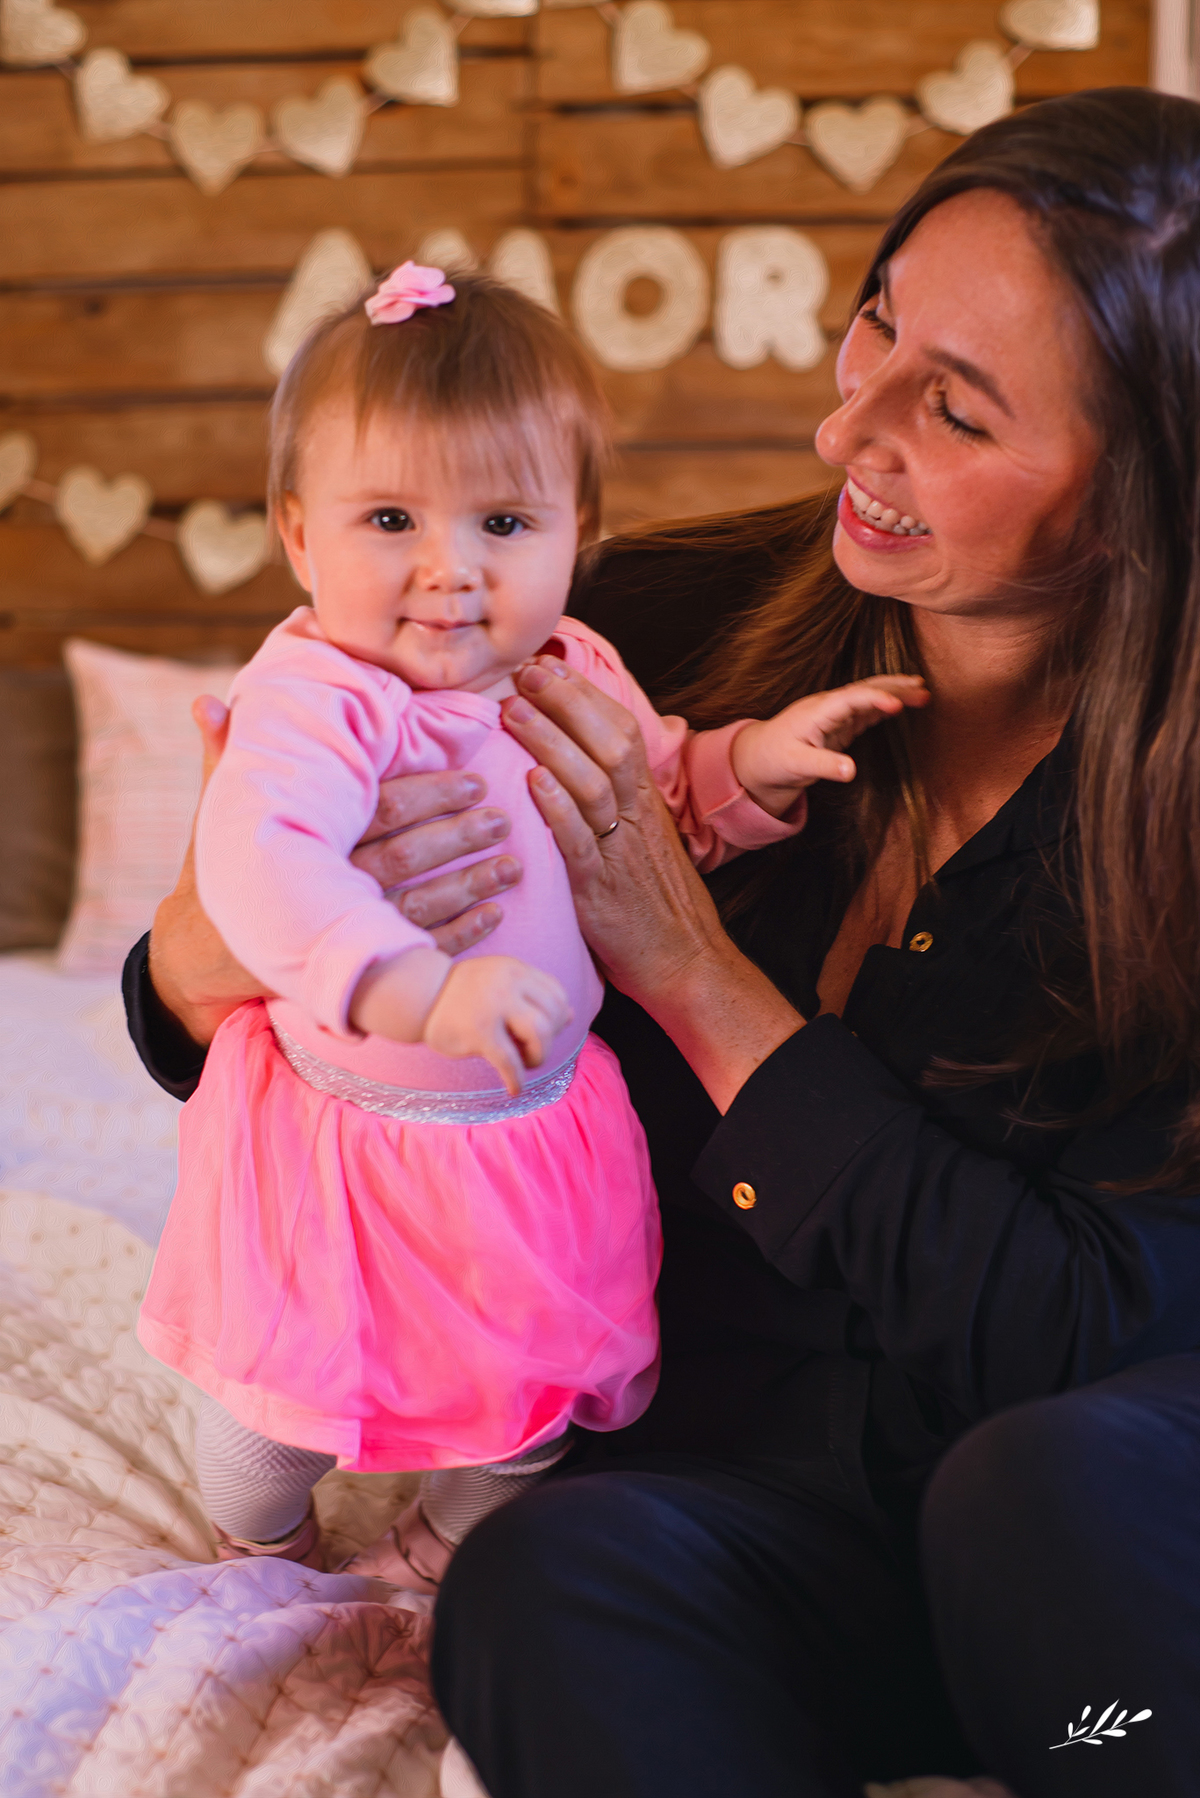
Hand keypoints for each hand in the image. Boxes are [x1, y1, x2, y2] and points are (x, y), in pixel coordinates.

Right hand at [148, 695, 523, 1046]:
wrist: (205, 954)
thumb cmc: (224, 868)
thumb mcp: (220, 813)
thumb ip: (223, 756)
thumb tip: (207, 699)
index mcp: (306, 838)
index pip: (381, 809)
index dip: (431, 794)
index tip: (475, 782)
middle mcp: (329, 884)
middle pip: (407, 856)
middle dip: (460, 837)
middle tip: (503, 819)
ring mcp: (344, 929)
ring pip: (420, 907)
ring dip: (471, 886)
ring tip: (514, 866)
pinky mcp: (356, 966)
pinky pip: (417, 951)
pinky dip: (458, 936)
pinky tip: (493, 916)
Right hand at [423, 956, 572, 1096]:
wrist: (418, 997)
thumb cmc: (461, 995)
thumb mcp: (500, 984)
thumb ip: (532, 994)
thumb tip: (570, 1015)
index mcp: (515, 969)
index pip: (557, 995)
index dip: (557, 1018)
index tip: (542, 1033)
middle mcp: (508, 983)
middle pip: (553, 1017)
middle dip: (549, 1041)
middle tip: (530, 1051)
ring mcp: (493, 1006)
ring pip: (540, 1035)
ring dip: (538, 1057)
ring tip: (524, 1063)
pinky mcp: (479, 1032)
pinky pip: (509, 1061)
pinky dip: (516, 1080)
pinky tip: (514, 1090)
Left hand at [501, 658, 802, 1114]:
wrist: (687, 965)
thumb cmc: (653, 903)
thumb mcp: (638, 840)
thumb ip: (611, 800)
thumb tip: (571, 761)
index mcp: (644, 802)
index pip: (619, 730)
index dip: (582, 694)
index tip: (545, 665)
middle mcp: (636, 817)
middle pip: (608, 742)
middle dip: (566, 701)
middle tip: (524, 672)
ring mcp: (621, 852)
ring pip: (592, 783)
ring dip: (552, 742)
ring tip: (515, 712)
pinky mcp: (604, 892)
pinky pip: (582, 844)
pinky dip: (558, 810)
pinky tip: (534, 783)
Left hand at [731, 675, 928, 816]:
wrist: (758, 758)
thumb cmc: (774, 760)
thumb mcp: (797, 766)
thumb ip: (825, 766)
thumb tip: (851, 771)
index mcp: (817, 711)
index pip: (851, 699)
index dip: (875, 699)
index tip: (898, 705)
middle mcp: (827, 706)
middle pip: (865, 689)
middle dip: (894, 687)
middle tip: (922, 689)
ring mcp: (834, 713)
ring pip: (868, 696)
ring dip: (894, 693)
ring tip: (921, 691)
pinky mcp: (838, 724)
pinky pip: (864, 710)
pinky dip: (883, 706)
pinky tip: (900, 706)